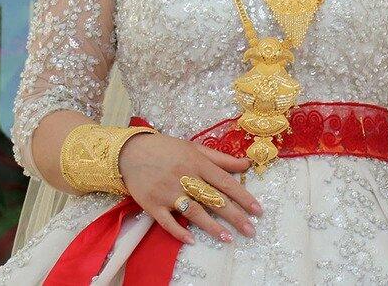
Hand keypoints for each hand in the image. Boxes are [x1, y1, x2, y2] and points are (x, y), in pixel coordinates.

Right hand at [118, 133, 260, 244]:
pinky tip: (192, 240)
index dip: (243, 197)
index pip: (225, 182)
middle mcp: (185, 178)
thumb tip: (246, 164)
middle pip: (214, 199)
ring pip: (194, 212)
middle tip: (250, 230)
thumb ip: (221, 158)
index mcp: (197, 163)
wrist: (130, 152)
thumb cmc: (166, 149)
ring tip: (228, 238)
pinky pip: (167, 222)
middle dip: (235, 216)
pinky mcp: (152, 204)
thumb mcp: (195, 148)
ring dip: (212, 226)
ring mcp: (168, 192)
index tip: (258, 210)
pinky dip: (179, 231)